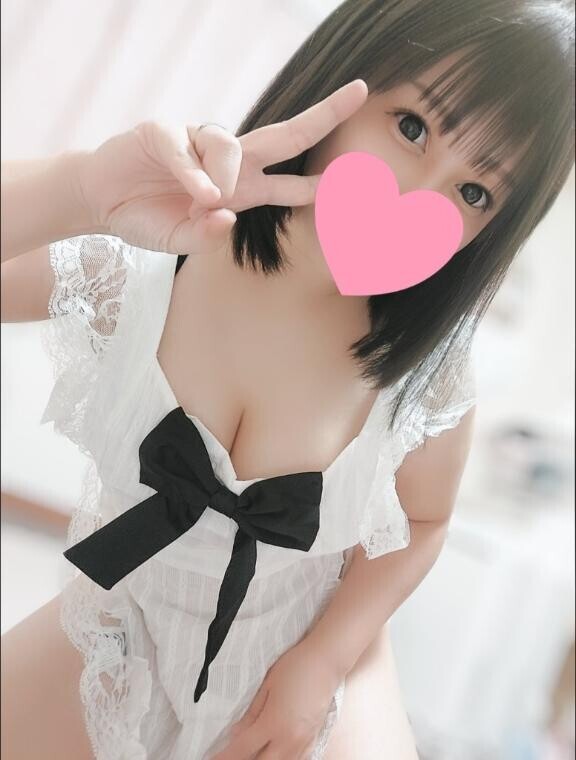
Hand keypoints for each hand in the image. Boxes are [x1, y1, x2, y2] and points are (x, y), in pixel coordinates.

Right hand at [74, 79, 367, 255]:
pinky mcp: (163, 131)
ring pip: (232, 143)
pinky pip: (184, 146)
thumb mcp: (181, 241)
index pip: (290, 181)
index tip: (355, 183)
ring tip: (210, 199)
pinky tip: (195, 191)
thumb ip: (205, 237)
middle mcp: (228, 163)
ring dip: (227, 174)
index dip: (320, 184)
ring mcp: (197, 142)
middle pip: (284, 134)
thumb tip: (226, 215)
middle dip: (322, 116)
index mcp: (242, 190)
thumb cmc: (148, 218)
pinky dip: (191, 170)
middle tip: (358, 93)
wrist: (102, 202)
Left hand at [210, 640, 343, 759]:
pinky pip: (295, 759)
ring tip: (251, 752)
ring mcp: (303, 741)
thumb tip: (235, 734)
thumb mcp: (267, 686)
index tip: (212, 759)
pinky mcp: (313, 739)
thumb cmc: (295, 667)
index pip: (242, 749)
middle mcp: (289, 738)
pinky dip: (281, 759)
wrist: (326, 661)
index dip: (224, 756)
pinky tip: (273, 752)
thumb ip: (251, 714)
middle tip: (233, 754)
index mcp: (274, 723)